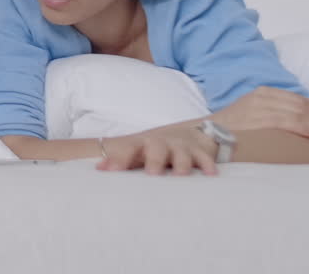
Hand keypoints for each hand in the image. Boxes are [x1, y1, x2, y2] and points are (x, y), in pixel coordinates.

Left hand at [97, 127, 218, 175]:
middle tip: (152, 174)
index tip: (111, 171)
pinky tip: (211, 174)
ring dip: (181, 163)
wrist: (189, 134)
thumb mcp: (138, 151)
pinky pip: (205, 157)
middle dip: (154, 159)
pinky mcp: (199, 151)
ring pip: (182, 152)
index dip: (119, 158)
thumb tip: (98, 169)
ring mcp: (181, 146)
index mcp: (143, 143)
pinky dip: (208, 164)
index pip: (128, 148)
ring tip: (180, 174)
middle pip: (157, 147)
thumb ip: (120, 160)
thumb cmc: (155, 148)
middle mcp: (161, 142)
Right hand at [211, 86, 308, 146]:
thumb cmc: (230, 130)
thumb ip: (269, 112)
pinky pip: (292, 122)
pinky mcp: (262, 119)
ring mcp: (262, 107)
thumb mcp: (248, 113)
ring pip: (301, 114)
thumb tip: (296, 120)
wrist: (207, 135)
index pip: (297, 100)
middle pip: (302, 106)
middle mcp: (263, 97)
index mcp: (262, 93)